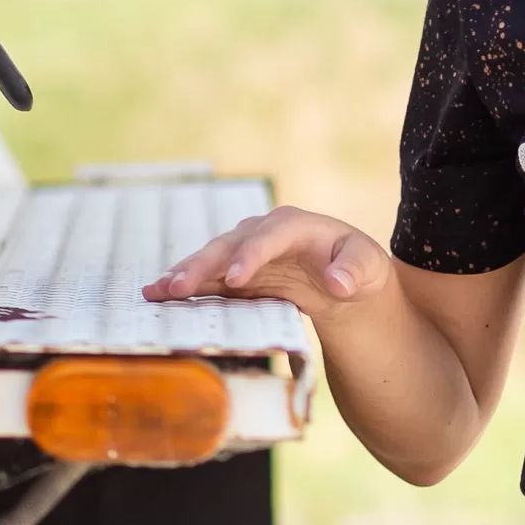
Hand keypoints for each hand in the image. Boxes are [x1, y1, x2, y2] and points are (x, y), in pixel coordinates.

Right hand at [144, 204, 390, 322]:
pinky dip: (184, 287)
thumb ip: (355, 270)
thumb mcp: (369, 265)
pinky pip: (208, 279)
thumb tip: (338, 282)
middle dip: (203, 265)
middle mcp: (262, 232)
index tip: (236, 280)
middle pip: (229, 245)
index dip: (251, 255)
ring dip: (183, 275)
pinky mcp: (236, 272)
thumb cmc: (357, 265)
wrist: (344, 275)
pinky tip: (158, 298)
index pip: (269, 236)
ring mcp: (245, 251)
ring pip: (210, 260)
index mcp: (294, 225)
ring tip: (156, 292)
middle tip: (179, 287)